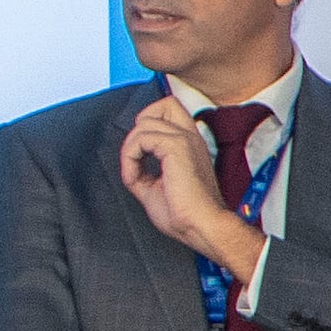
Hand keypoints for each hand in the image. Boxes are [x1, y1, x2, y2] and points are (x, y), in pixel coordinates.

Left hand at [115, 95, 262, 278]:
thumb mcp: (156, 188)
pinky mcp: (177, 147)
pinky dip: (130, 158)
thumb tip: (129, 167)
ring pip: (145, 122)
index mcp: (191, 145)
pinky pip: (141, 139)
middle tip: (139, 154)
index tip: (142, 157)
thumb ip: (144, 171)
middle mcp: (191, 138)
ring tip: (133, 173)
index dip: (149, 126)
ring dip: (130, 148)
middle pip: (164, 104)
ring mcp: (185, 140)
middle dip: (142, 124)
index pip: (171, 113)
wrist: (201, 226)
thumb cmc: (186, 215)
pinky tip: (135, 178)